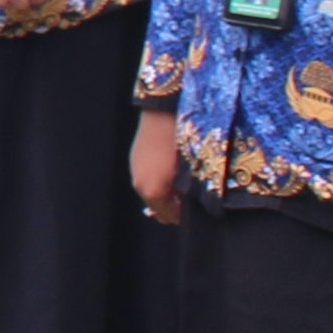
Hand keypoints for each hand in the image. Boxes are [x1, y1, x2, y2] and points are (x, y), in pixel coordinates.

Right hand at [131, 105, 181, 225]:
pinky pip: (146, 178)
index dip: (186, 216)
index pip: (171, 217)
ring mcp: (135, 171)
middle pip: (158, 208)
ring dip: (165, 193)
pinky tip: (169, 167)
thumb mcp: (191, 173)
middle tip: (190, 197)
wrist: (163, 114)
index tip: (198, 209)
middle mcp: (140, 185)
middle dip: (173, 207)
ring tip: (181, 180)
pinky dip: (157, 180)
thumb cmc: (184, 145)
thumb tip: (192, 203)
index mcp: (154, 192)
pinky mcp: (134, 159)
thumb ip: (188, 194)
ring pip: (151, 193)